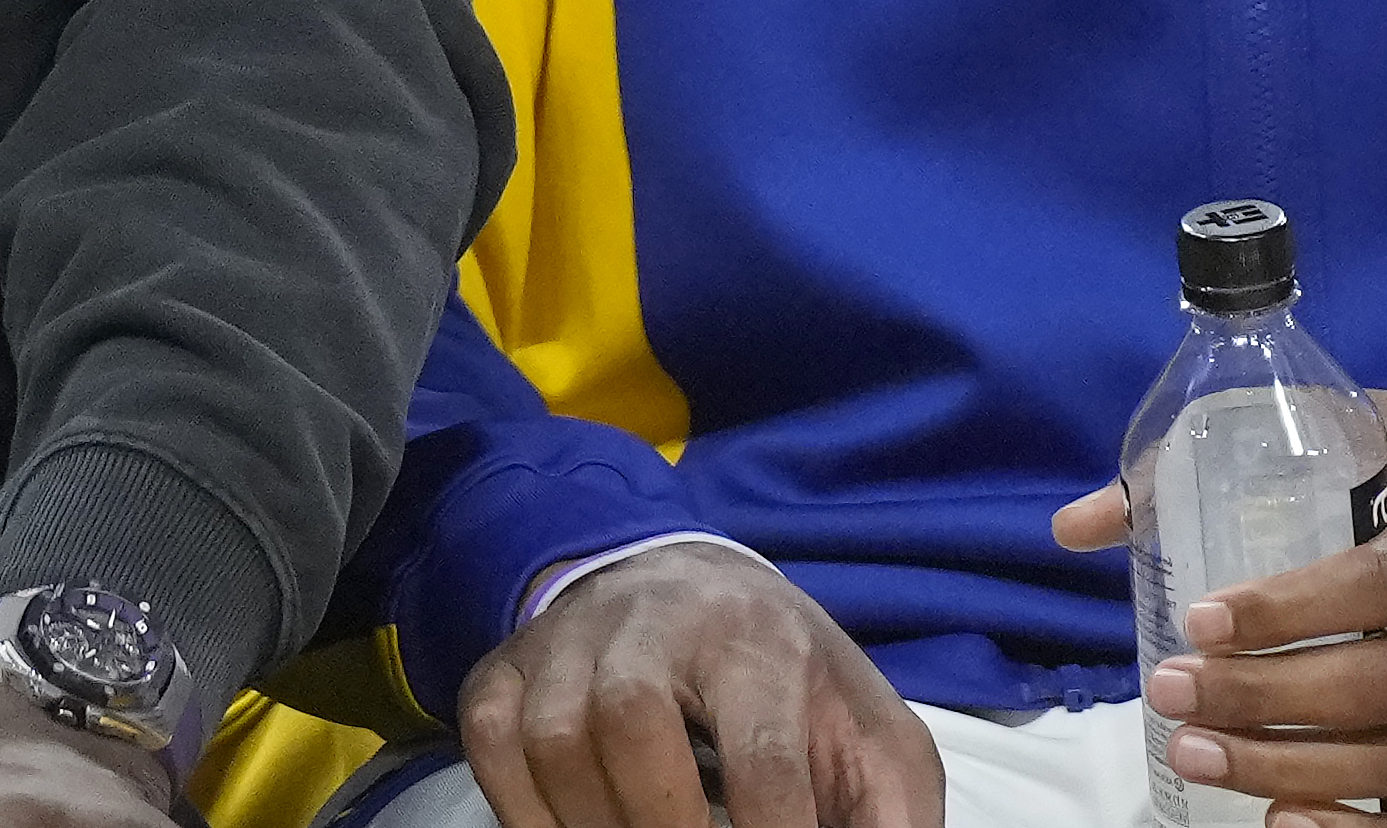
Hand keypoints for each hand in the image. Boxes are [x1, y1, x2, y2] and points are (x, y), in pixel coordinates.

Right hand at [460, 543, 942, 827]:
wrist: (687, 582)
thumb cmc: (788, 678)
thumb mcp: (866, 732)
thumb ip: (892, 816)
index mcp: (758, 638)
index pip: (761, 753)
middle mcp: (655, 621)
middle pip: (632, 719)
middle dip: (663, 824)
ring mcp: (569, 638)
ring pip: (555, 737)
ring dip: (595, 826)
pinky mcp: (509, 664)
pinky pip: (494, 744)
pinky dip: (526, 813)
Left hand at [1048, 393, 1386, 827]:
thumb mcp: (1362, 427)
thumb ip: (1223, 461)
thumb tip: (1080, 523)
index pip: (1383, 581)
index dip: (1290, 610)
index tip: (1201, 619)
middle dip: (1270, 701)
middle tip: (1173, 695)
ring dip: (1300, 772)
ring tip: (1199, 756)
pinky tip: (1287, 825)